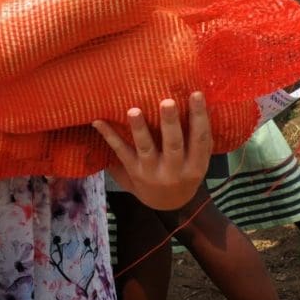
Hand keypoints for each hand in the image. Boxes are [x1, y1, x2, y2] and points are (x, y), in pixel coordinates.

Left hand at [93, 92, 212, 210]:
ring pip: (145, 148)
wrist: (167, 205)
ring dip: (139, 129)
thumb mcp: (198, 161)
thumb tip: (199, 101)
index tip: (196, 94)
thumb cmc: (184, 173)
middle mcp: (174, 171)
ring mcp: (151, 171)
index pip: (200, 139)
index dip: (199, 117)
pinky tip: (98, 121)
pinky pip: (121, 152)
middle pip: (173, 144)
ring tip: (134, 110)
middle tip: (167, 101)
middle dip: (170, 123)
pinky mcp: (132, 171)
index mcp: (195, 166)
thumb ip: (200, 138)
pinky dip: (109, 135)